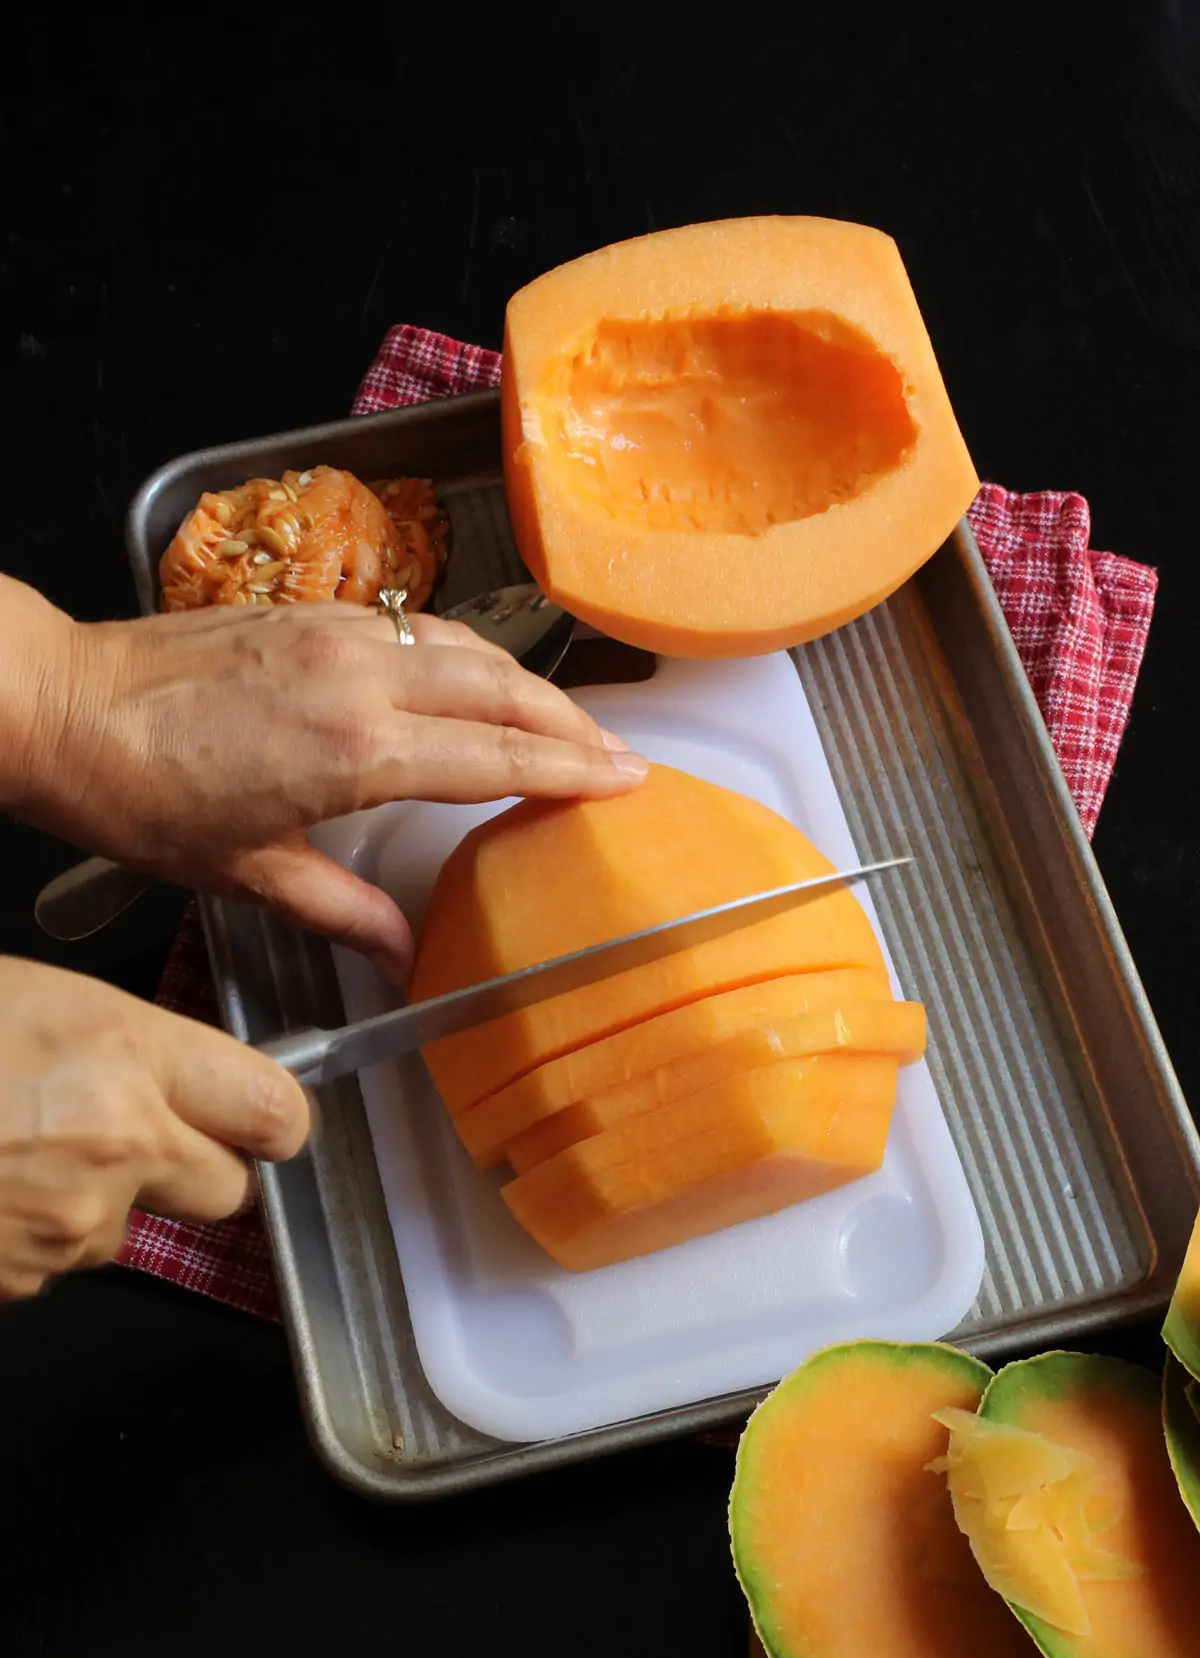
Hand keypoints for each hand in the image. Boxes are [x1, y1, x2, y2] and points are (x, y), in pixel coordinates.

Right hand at [0, 957, 309, 1300]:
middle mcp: (122, 1147)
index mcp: (125, 1054)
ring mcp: (73, 1225)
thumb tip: (157, 1064)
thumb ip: (115, 1038)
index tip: (263, 1110)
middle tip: (134, 1127)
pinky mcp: (25, 1283)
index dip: (273, 1115)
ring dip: (97, 1200)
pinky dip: (35, 1232)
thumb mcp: (23, 989)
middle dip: (197, 1163)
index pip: (271, 1105)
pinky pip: (58, 1260)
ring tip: (24, 1147)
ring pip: (131, 1227)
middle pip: (225, 1187)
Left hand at [3, 577, 648, 979]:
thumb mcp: (247, 872)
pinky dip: (469, 653)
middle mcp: (362, 678)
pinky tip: (477, 675)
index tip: (626, 778)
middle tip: (618, 753)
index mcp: (357, 750)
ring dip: (528, 682)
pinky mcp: (311, 611)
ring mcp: (338, 634)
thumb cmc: (141, 792)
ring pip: (468, 647)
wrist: (65, 704)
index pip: (498, 756)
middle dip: (573, 721)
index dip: (572, 768)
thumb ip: (341, 907)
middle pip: (505, 689)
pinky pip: (419, 626)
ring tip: (564, 719)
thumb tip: (401, 950)